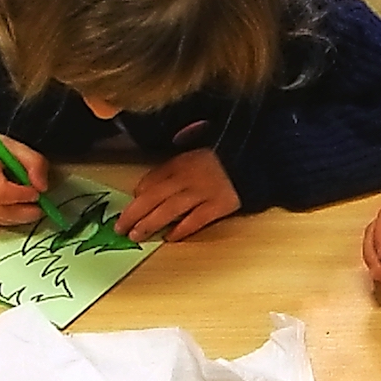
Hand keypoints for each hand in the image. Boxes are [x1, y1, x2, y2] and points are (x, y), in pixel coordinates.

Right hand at [0, 136, 50, 226]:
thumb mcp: (18, 148)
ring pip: (2, 219)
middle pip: (1, 211)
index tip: (37, 192)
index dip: (22, 195)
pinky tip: (15, 205)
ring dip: (21, 215)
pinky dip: (12, 217)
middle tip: (40, 203)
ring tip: (27, 201)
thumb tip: (42, 188)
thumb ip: (35, 164)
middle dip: (26, 210)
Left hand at [117, 150, 240, 241]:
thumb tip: (154, 177)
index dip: (139, 192)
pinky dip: (182, 229)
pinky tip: (170, 237)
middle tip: (120, 227)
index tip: (130, 203)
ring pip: (170, 210)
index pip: (154, 178)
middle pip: (154, 197)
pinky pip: (196, 220)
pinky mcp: (220, 205)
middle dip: (134, 213)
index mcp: (182, 160)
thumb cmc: (228, 149)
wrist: (260, 155)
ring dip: (150, 223)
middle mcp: (189, 177)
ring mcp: (204, 192)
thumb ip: (176, 157)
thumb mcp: (198, 142)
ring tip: (136, 235)